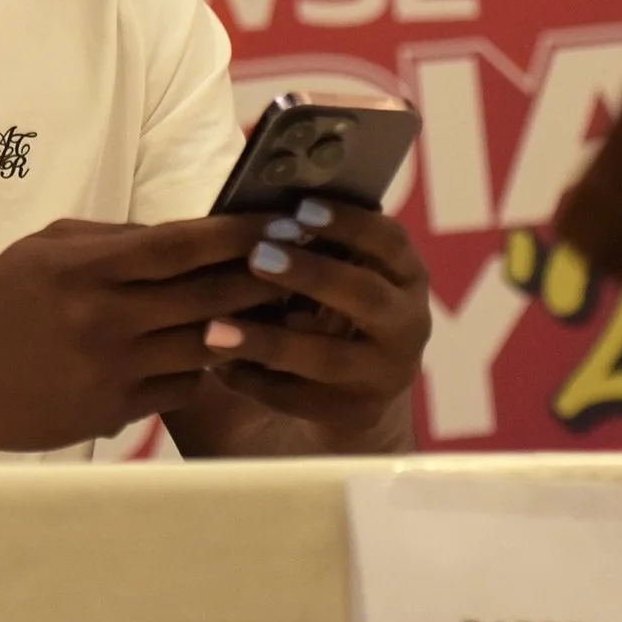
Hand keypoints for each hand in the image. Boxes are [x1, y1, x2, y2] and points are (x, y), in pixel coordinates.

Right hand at [0, 216, 272, 452]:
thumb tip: (184, 234)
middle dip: (262, 279)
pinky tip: (212, 354)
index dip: (236, 233)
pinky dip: (200, 369)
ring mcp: (112, 371)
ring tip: (278, 310)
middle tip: (303, 264)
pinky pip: (181, 388)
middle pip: (206, 296)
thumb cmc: (1, 304)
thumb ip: (113, 238)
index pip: (178, 245)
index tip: (277, 221)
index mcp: (85, 269)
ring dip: (244, 327)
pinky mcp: (115, 413)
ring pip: (204, 346)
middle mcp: (103, 320)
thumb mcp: (45, 249)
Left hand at [210, 201, 430, 442]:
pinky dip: (256, 381)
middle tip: (257, 257)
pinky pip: (302, 398)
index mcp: (404, 275)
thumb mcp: (331, 274)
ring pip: (328, 357)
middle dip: (311, 274)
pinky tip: (218, 367)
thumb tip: (248, 208)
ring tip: (215, 329)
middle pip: (365, 295)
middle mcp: (407, 323)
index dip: (348, 222)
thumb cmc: (324, 309)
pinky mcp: (356, 414)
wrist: (347, 397)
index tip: (300, 208)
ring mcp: (386, 373)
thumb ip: (305, 244)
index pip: (388, 240)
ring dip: (269, 341)